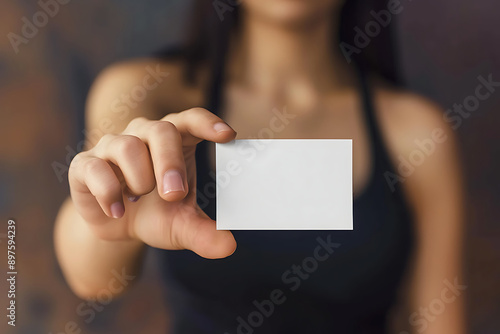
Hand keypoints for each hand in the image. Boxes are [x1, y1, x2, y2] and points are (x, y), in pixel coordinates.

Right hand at [68, 108, 236, 257]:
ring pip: (127, 146)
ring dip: (139, 179)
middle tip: (174, 195)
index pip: (191, 120)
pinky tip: (117, 211)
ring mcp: (113, 146)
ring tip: (140, 199)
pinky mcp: (86, 164)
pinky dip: (108, 192)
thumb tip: (228, 246)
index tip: (227, 135)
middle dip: (170, 162)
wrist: (117, 226)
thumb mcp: (181, 226)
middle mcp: (144, 134)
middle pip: (161, 130)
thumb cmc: (156, 214)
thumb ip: (204, 233)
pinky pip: (95, 168)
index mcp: (176, 140)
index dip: (207, 123)